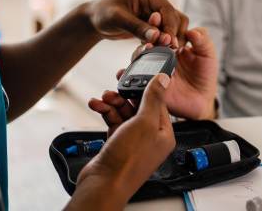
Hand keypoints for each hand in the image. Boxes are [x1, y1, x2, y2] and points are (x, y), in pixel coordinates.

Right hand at [68, 74, 174, 210]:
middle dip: (125, 96)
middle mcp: (150, 137)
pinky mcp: (118, 143)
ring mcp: (133, 140)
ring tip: (102, 98)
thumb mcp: (144, 122)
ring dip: (112, 103)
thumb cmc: (128, 159)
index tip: (135, 78)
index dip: (146, 89)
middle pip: (139, 107)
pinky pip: (114, 121)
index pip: (158, 103)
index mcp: (164, 133)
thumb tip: (163, 80)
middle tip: (113, 89)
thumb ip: (153, 99)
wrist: (104, 183)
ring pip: (124, 113)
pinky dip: (105, 112)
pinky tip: (97, 106)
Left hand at [86, 0, 188, 45]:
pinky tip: (154, 49)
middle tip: (167, 50)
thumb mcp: (117, 19)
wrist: (94, 19)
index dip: (170, 27)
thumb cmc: (103, 14)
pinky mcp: (155, 20)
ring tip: (162, 51)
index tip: (170, 44)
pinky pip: (166, 31)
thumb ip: (137, 27)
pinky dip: (163, 41)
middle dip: (171, 34)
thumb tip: (157, 37)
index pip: (167, 9)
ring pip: (174, 25)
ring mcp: (157, 8)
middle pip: (175, 17)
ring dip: (170, 39)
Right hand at [88, 27, 217, 133]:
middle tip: (151, 37)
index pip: (162, 31)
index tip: (156, 16)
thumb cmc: (205, 75)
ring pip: (139, 59)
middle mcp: (159, 55)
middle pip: (147, 43)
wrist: (202, 100)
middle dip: (147, 38)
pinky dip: (126, 76)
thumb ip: (202, 40)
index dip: (158, 24)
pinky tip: (122, 72)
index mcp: (172, 44)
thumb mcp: (208, 54)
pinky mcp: (148, 85)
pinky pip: (134, 80)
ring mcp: (153, 69)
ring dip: (137, 54)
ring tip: (143, 50)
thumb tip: (192, 30)